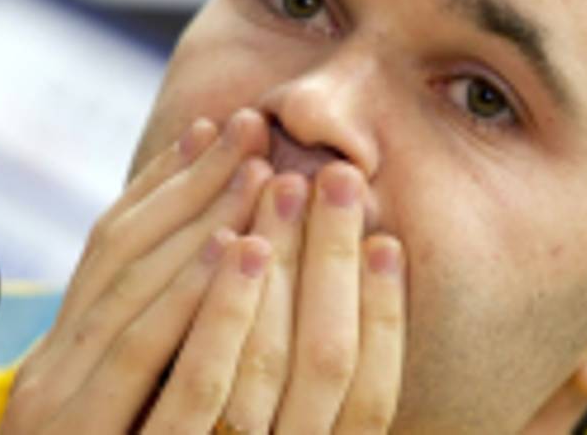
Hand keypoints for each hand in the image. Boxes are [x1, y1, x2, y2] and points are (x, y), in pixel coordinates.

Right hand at [0, 109, 274, 433]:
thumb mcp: (121, 422)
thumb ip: (154, 365)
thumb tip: (213, 287)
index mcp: (61, 363)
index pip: (108, 253)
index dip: (161, 185)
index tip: (211, 131)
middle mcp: (50, 372)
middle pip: (123, 253)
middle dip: (192, 182)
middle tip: (251, 125)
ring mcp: (55, 405)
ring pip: (132, 290)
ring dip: (200, 220)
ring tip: (258, 169)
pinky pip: (139, 356)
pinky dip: (187, 296)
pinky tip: (236, 250)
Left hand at [204, 164, 407, 433]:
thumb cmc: (209, 428)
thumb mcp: (266, 413)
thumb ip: (294, 372)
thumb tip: (345, 269)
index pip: (372, 397)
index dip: (384, 318)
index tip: (388, 243)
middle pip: (327, 361)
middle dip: (335, 261)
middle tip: (338, 176)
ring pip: (265, 361)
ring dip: (281, 263)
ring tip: (284, 185)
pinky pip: (199, 383)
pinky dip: (221, 306)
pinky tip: (227, 239)